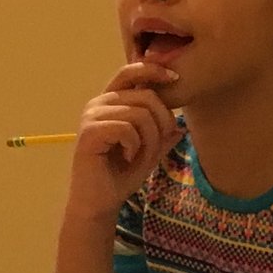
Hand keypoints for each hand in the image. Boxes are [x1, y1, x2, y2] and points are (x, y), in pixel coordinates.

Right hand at [64, 60, 183, 222]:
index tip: (175, 78)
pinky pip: (127, 128)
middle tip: (156, 146)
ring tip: (139, 156)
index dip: (154, 70)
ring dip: (149, 139)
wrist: (100, 201)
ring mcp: (92, 116)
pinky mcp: (90, 131)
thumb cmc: (121, 175)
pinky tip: (127, 158)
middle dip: (162, 123)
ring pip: (139, 113)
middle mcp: (99, 103)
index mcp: (111, 102)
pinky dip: (135, 146)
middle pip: (146, 95)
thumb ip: (163, 137)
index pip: (131, 71)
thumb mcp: (150, 153)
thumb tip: (182, 126)